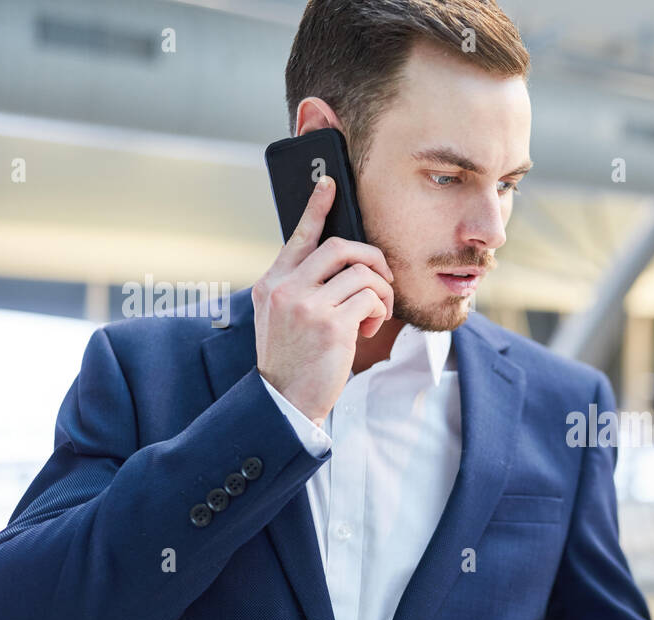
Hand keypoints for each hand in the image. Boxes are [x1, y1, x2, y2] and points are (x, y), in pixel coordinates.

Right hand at [253, 174, 394, 427]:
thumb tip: (341, 264)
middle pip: (341, 247)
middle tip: (382, 278)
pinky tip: (369, 329)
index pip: (298, 236)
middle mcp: (285, 289)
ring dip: (382, 292)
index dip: (316, 207)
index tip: (329, 183)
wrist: (285, 402)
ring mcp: (306, 305)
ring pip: (363, 273)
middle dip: (374, 258)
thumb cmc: (293, 360)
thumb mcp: (281, 319)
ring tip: (375, 314)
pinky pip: (371, 299)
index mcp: (271, 284)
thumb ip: (300, 289)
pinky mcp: (330, 325)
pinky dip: (379, 311)